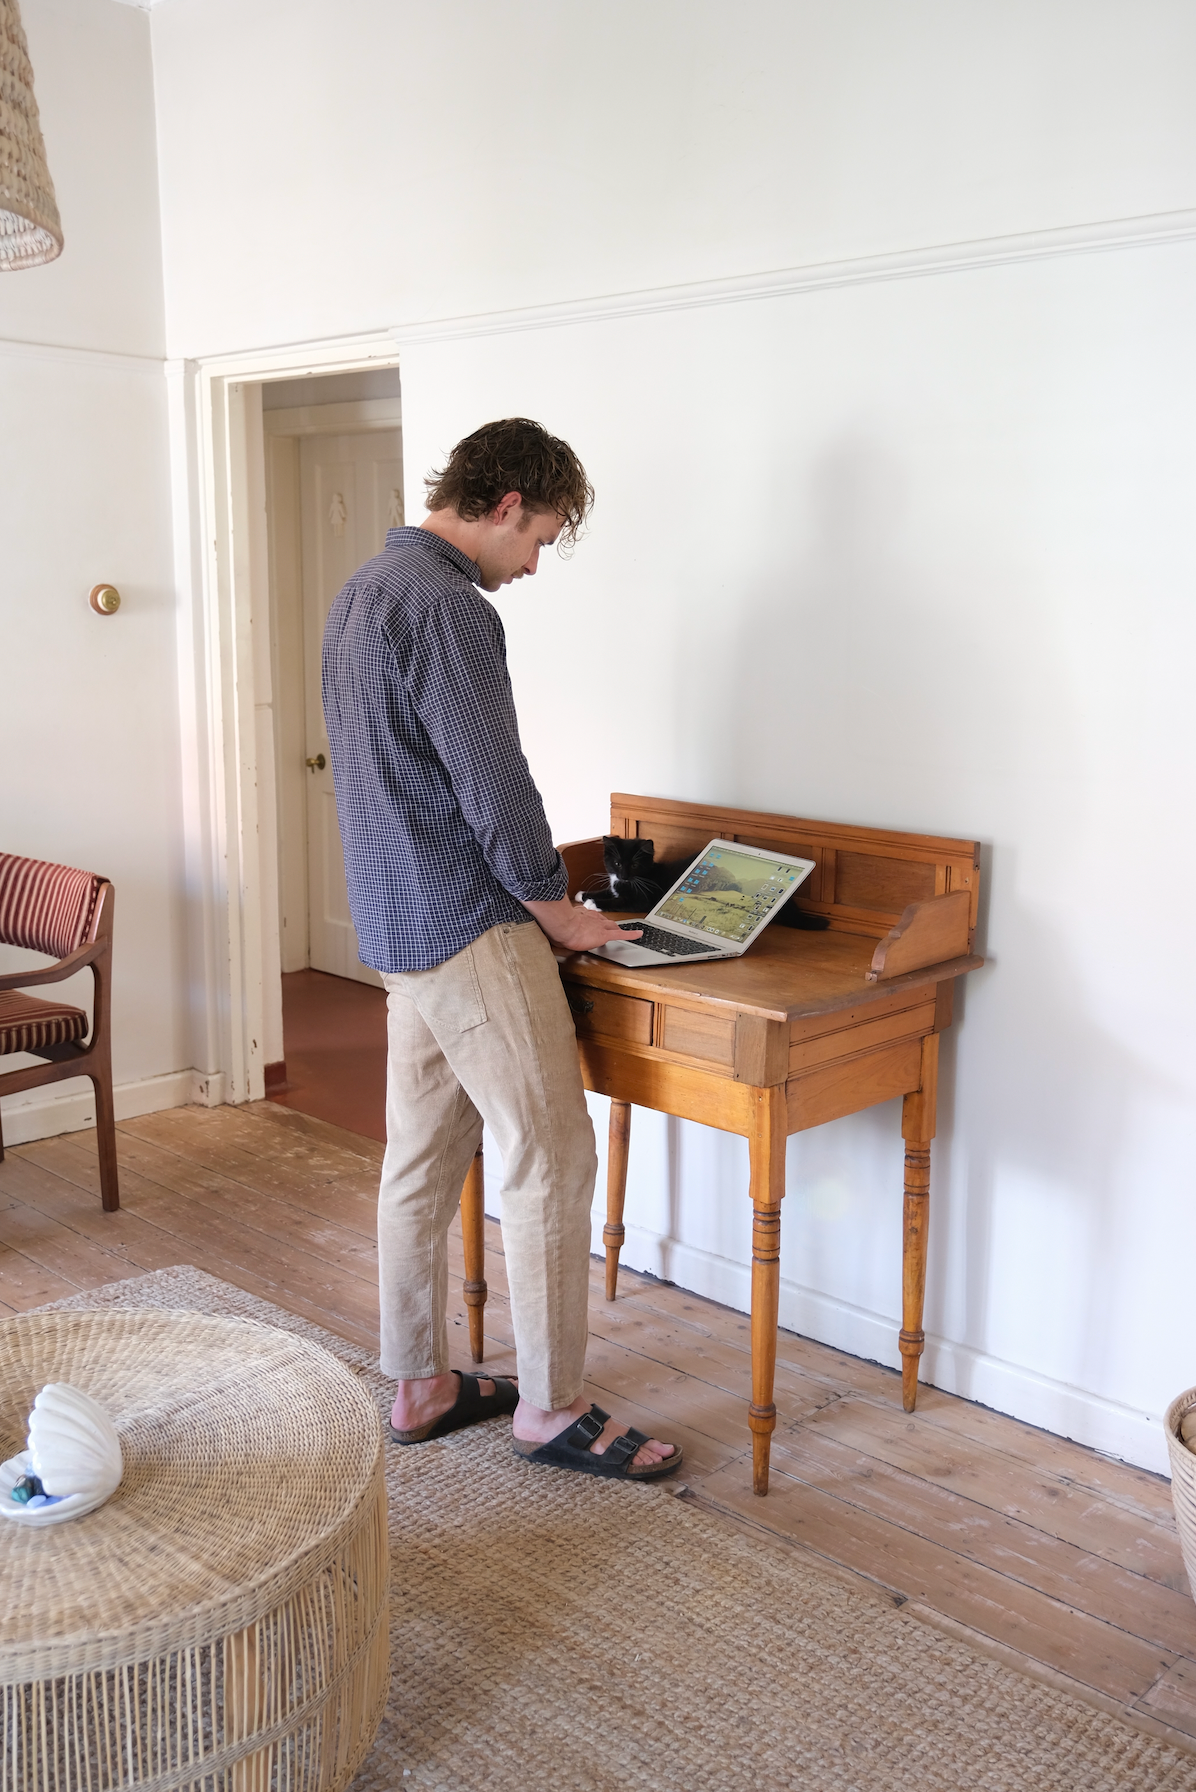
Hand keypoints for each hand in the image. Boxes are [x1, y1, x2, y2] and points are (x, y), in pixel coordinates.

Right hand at [521, 896, 641, 950]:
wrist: (561, 926)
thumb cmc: (555, 923)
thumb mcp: (552, 919)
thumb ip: (550, 915)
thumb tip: (539, 909)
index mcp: (580, 914)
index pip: (591, 916)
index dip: (595, 919)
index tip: (595, 920)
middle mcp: (591, 918)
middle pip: (603, 921)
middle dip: (608, 924)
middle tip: (611, 927)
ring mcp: (599, 925)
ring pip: (612, 927)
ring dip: (618, 930)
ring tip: (627, 933)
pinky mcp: (605, 934)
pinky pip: (622, 934)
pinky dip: (632, 934)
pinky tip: (639, 935)